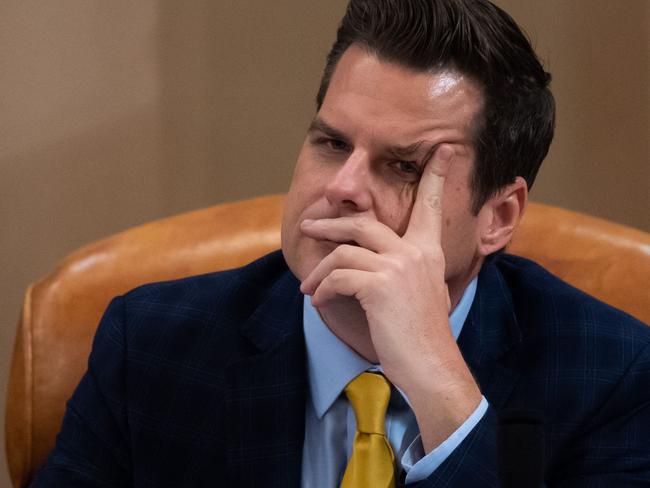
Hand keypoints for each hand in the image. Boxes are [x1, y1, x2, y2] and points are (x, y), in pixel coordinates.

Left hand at [300, 144, 480, 449]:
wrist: (430, 364)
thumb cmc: (421, 333)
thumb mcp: (421, 291)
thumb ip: (404, 267)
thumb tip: (365, 259)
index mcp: (428, 250)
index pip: (433, 204)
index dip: (438, 175)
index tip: (445, 149)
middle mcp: (416, 252)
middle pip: (363, 222)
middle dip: (331, 224)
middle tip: (309, 226)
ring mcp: (398, 266)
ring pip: (343, 252)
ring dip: (320, 271)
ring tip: (309, 286)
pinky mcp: (379, 285)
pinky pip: (338, 276)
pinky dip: (323, 289)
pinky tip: (319, 302)